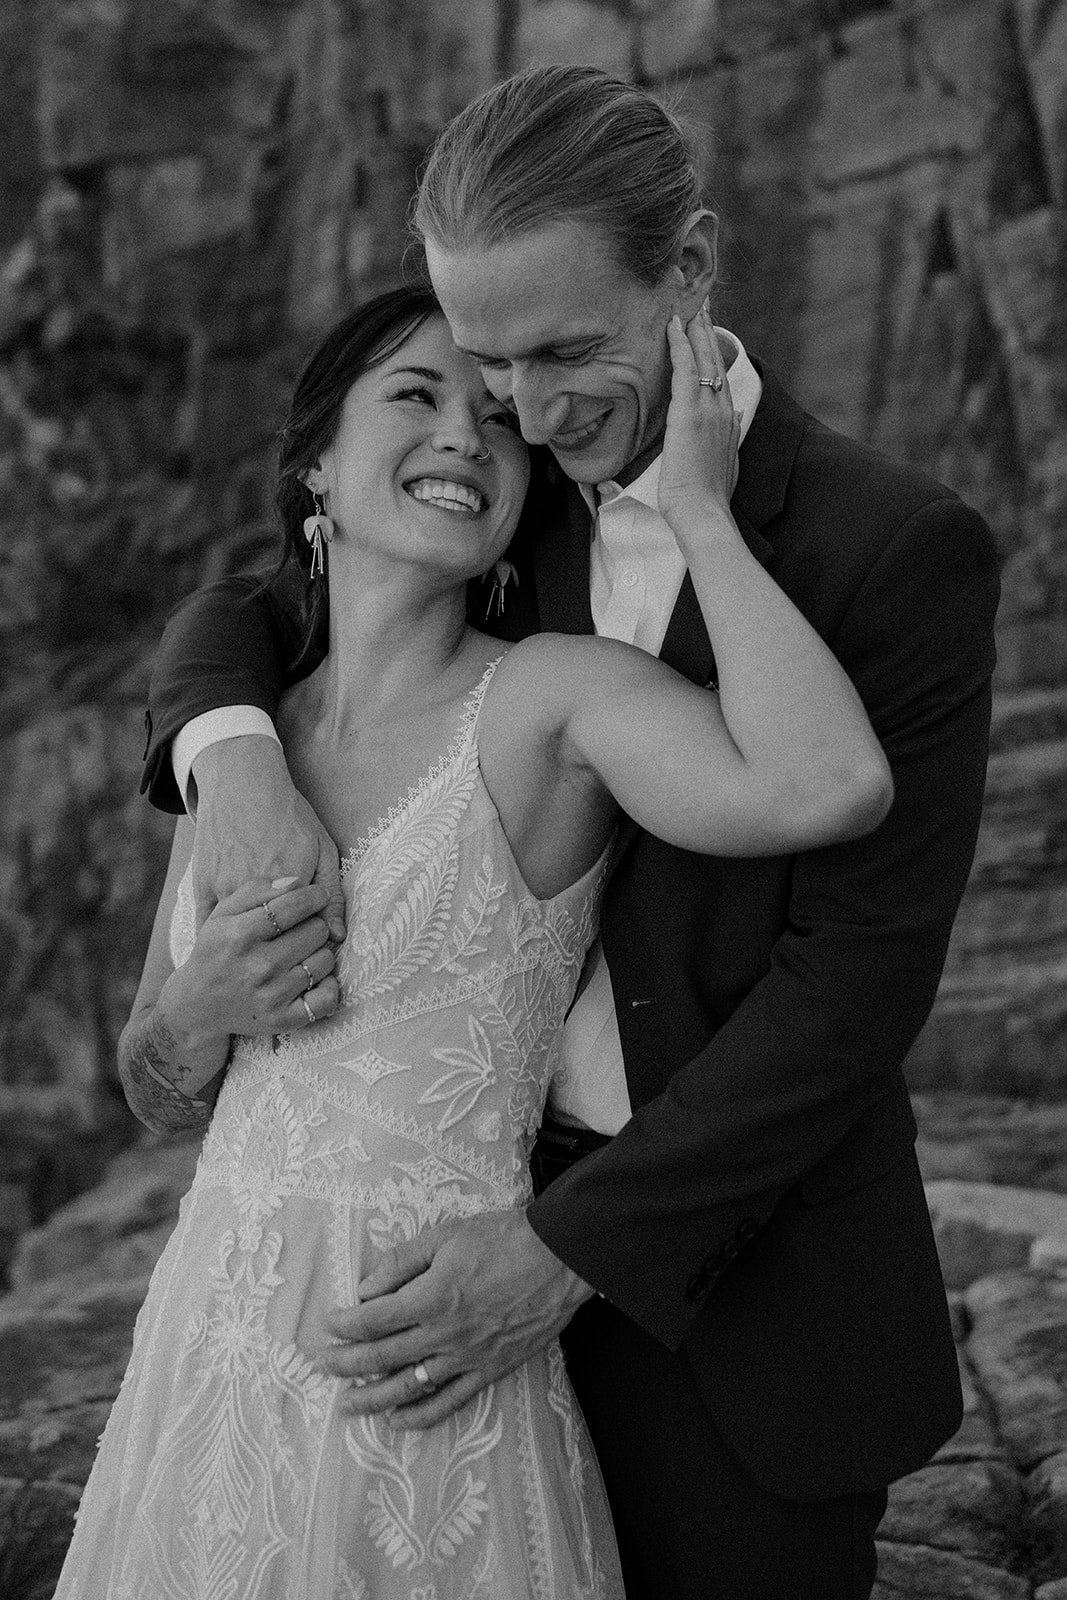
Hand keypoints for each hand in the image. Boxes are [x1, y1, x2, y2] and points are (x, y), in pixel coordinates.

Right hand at [162, 875, 339, 1040]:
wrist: (198, 1006)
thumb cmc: (216, 951)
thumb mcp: (223, 913)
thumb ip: (257, 889)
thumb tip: (296, 882)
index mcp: (240, 935)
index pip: (296, 905)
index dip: (315, 895)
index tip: (317, 895)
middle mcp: (258, 966)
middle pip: (317, 930)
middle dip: (314, 924)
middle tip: (302, 930)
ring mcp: (272, 996)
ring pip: (326, 960)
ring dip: (319, 953)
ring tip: (302, 954)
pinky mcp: (283, 1020)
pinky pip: (327, 999)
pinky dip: (328, 987)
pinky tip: (314, 979)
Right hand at [190, 735, 345, 941]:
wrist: (244, 783)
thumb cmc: (290, 816)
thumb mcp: (323, 849)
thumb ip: (332, 895)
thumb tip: (338, 937)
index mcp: (290, 886)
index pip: (305, 935)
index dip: (312, 939)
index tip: (315, 938)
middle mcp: (256, 892)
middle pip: (273, 939)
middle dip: (285, 947)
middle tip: (292, 942)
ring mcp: (225, 890)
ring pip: (240, 937)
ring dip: (252, 946)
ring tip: (264, 943)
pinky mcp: (203, 888)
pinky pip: (210, 927)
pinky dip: (222, 938)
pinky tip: (234, 943)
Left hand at [313, 1212, 594, 1427]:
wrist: (559, 1259)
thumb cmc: (503, 1239)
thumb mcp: (446, 1235)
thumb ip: (402, 1263)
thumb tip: (366, 1289)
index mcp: (431, 1297)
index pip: (373, 1320)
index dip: (345, 1325)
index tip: (328, 1325)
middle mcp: (444, 1334)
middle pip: (383, 1356)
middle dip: (347, 1363)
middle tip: (322, 1366)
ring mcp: (467, 1358)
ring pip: (410, 1387)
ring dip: (373, 1399)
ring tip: (347, 1406)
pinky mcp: (490, 1370)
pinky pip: (450, 1401)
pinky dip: (422, 1415)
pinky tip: (399, 1421)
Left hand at [658, 307, 741, 535]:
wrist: (704, 513)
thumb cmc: (707, 500)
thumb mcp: (721, 466)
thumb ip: (725, 441)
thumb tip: (732, 423)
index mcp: (729, 422)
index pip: (721, 380)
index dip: (714, 355)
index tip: (708, 334)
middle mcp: (723, 410)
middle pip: (716, 361)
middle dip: (708, 332)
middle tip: (701, 305)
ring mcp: (709, 409)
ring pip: (703, 357)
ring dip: (695, 328)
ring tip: (688, 303)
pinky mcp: (691, 412)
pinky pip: (685, 367)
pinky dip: (679, 343)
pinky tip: (673, 324)